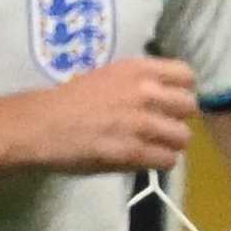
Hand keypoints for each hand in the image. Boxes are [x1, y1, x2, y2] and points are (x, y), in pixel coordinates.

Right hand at [0, 58, 198, 177]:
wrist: (41, 124)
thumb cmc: (69, 100)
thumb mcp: (107, 75)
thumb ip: (137, 83)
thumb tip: (162, 96)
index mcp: (138, 69)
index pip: (186, 76)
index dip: (182, 91)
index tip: (170, 102)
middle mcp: (145, 92)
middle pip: (189, 108)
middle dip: (177, 118)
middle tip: (161, 127)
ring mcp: (141, 123)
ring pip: (182, 137)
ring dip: (170, 144)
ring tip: (154, 147)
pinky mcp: (134, 152)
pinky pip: (168, 160)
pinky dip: (160, 162)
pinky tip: (145, 160)